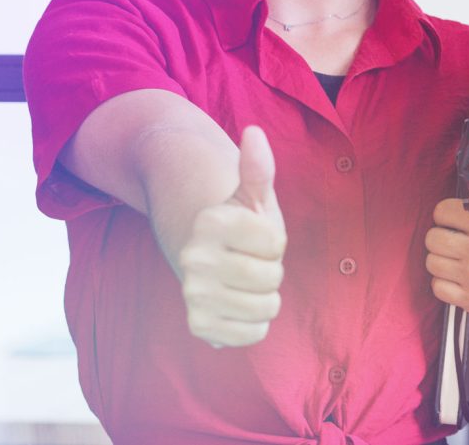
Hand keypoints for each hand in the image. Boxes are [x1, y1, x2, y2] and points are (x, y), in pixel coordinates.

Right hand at [177, 126, 286, 347]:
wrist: (209, 257)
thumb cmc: (242, 222)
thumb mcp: (253, 194)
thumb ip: (257, 166)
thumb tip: (254, 133)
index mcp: (210, 222)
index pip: (277, 244)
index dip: (275, 241)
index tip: (255, 234)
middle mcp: (193, 258)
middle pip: (272, 278)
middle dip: (272, 270)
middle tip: (251, 260)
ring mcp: (192, 293)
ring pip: (266, 308)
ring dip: (266, 297)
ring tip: (245, 281)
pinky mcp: (198, 326)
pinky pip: (252, 335)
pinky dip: (255, 324)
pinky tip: (240, 306)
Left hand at [426, 197, 468, 317]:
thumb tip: (451, 177)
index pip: (441, 211)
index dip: (447, 217)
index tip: (458, 224)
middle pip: (432, 238)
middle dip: (441, 241)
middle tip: (457, 245)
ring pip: (431, 263)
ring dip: (442, 263)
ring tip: (460, 263)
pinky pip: (437, 287)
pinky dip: (445, 284)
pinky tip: (461, 281)